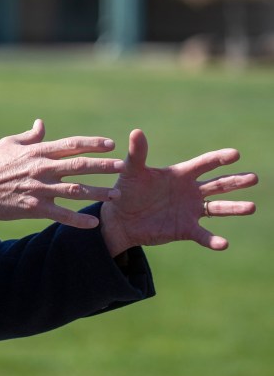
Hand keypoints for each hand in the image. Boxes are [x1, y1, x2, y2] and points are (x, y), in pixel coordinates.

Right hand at [0, 119, 123, 229]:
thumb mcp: (8, 143)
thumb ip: (30, 136)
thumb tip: (42, 124)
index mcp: (37, 151)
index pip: (71, 144)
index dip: (92, 144)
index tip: (110, 144)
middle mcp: (41, 169)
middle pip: (79, 165)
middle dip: (103, 166)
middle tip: (122, 167)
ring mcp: (38, 189)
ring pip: (75, 190)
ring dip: (98, 192)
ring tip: (116, 195)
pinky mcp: (33, 208)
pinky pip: (61, 215)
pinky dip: (78, 219)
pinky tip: (94, 223)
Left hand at [100, 129, 257, 256]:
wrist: (121, 218)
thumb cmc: (127, 191)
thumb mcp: (132, 172)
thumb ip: (137, 154)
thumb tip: (136, 131)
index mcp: (180, 175)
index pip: (204, 164)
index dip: (219, 158)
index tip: (235, 154)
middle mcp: (190, 191)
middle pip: (218, 185)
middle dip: (235, 181)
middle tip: (253, 178)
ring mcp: (190, 211)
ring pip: (218, 208)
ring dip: (235, 208)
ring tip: (251, 206)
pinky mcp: (186, 229)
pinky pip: (203, 235)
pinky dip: (213, 240)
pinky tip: (223, 243)